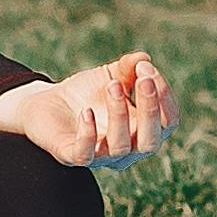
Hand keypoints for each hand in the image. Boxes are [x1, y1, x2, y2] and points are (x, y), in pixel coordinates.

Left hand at [0, 52, 175, 169]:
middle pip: (151, 142)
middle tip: (142, 79)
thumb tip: (143, 59)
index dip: (164, 96)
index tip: (146, 68)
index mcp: (143, 130)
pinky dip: (89, 134)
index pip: (168, 122)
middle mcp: (128, 149)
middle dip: (150, 109)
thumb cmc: (87, 93)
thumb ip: (129, 68)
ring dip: (120, 114)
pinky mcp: (72, 157)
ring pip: (121, 147)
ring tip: (112, 85)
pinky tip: (87, 111)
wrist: (48, 103)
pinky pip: (85, 154)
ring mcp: (101, 156)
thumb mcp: (111, 75)